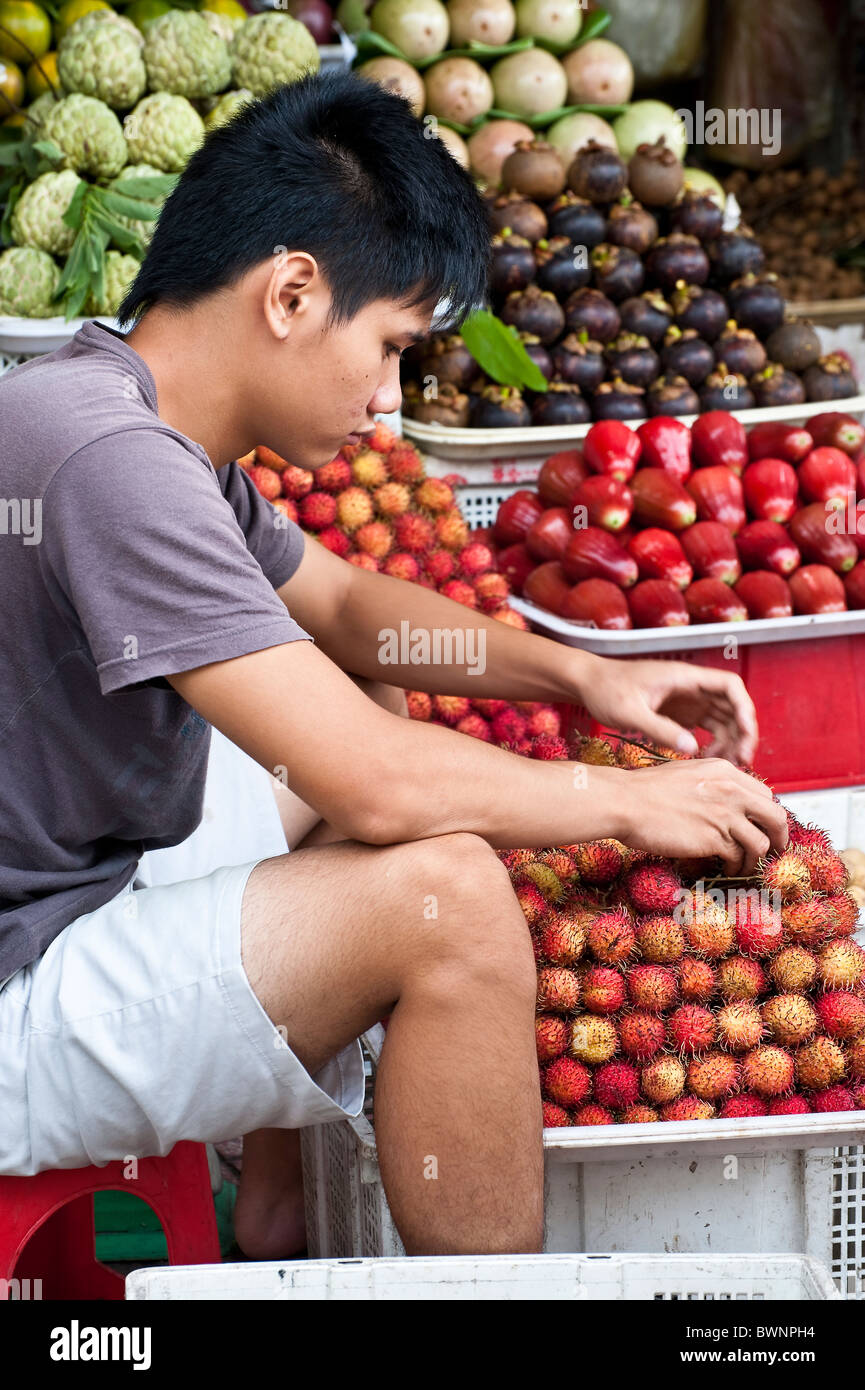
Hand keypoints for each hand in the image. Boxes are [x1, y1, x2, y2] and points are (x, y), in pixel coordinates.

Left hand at [581, 657, 758, 764]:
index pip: (730, 686)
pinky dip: (712, 743)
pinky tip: (706, 760)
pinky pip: (706, 728)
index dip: (744, 708)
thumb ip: (660, 730)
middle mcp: (691, 687)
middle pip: (732, 706)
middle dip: (742, 732)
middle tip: (742, 760)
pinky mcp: (679, 713)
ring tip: (727, 765)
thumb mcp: (630, 712)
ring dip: (730, 741)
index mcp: (684, 677)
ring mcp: (687, 700)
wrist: (588, 684)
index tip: (746, 733)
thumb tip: (693, 749)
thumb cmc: (605, 689)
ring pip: (722, 719)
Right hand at [618, 758, 787, 874]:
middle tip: (774, 851)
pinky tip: (726, 870)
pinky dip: (736, 868)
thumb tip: (726, 803)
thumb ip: (712, 784)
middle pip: (775, 817)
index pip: (765, 794)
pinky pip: (738, 857)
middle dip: (779, 838)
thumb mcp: (687, 773)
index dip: (766, 815)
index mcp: (725, 771)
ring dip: (756, 859)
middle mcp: (731, 790)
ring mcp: (724, 814)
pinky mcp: (714, 838)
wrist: (625, 802)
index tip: (762, 828)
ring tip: (743, 867)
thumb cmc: (646, 790)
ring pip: (761, 842)